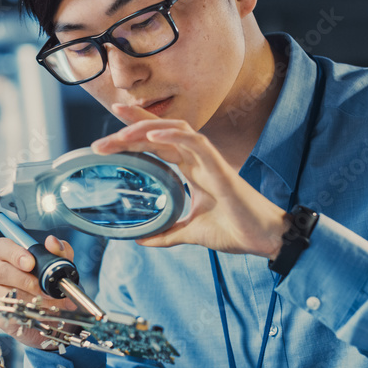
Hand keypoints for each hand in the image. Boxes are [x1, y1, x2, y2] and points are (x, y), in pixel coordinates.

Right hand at [0, 235, 77, 349]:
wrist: (54, 312)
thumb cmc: (49, 283)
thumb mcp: (59, 265)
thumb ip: (59, 251)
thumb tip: (53, 242)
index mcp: (8, 255)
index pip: (1, 246)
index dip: (14, 253)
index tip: (30, 262)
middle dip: (23, 279)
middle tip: (41, 286)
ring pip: (3, 293)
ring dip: (29, 298)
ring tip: (49, 301)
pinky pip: (8, 312)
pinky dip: (27, 312)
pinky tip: (40, 311)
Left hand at [91, 104, 289, 257]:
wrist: (264, 239)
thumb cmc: (236, 230)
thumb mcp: (192, 233)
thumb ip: (168, 233)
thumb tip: (142, 240)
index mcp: (193, 170)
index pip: (160, 143)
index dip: (137, 130)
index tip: (111, 127)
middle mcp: (199, 160)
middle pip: (161, 132)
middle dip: (131, 128)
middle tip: (102, 136)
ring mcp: (209, 161)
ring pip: (175, 131)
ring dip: (146, 129)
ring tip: (120, 135)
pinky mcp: (220, 167)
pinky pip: (196, 142)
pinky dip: (173, 136)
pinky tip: (153, 135)